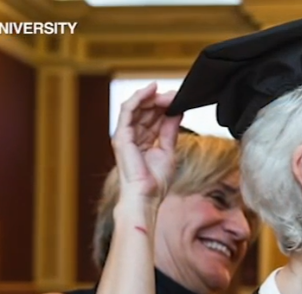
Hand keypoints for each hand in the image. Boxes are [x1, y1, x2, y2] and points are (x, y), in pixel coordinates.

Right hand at [111, 83, 181, 202]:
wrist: (146, 196)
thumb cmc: (155, 182)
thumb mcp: (168, 150)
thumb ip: (170, 130)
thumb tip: (177, 112)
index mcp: (143, 140)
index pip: (153, 117)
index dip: (166, 106)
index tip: (180, 100)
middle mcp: (132, 136)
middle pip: (145, 110)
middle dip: (161, 100)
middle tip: (176, 95)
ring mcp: (125, 135)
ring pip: (136, 106)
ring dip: (152, 97)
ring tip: (165, 92)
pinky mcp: (122, 135)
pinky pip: (128, 109)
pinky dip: (139, 97)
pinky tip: (151, 89)